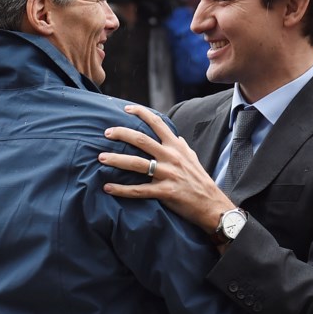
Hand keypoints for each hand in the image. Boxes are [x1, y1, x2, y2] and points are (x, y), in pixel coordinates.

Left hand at [101, 104, 234, 233]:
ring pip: (137, 164)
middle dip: (121, 134)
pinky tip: (108, 187)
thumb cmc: (200, 180)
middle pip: (141, 140)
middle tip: (106, 132)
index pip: (158, 123)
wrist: (212, 204)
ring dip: (116, 160)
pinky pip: (139, 190)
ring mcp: (168, 174)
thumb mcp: (193, 158)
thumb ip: (182, 146)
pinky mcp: (165, 192)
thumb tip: (176, 136)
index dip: (141, 113)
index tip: (127, 108)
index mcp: (176, 146)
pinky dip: (122, 189)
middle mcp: (171, 157)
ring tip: (100, 158)